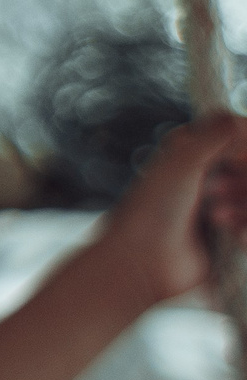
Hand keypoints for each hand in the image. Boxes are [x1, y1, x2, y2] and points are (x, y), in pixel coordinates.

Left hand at [92, 112, 246, 310]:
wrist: (144, 262)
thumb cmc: (153, 209)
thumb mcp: (182, 162)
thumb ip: (215, 134)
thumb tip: (240, 118)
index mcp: (196, 150)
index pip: (241, 135)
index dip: (243, 151)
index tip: (234, 160)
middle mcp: (212, 173)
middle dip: (243, 180)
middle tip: (213, 193)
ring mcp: (226, 205)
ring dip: (246, 204)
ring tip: (216, 217)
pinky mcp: (233, 235)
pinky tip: (232, 236)